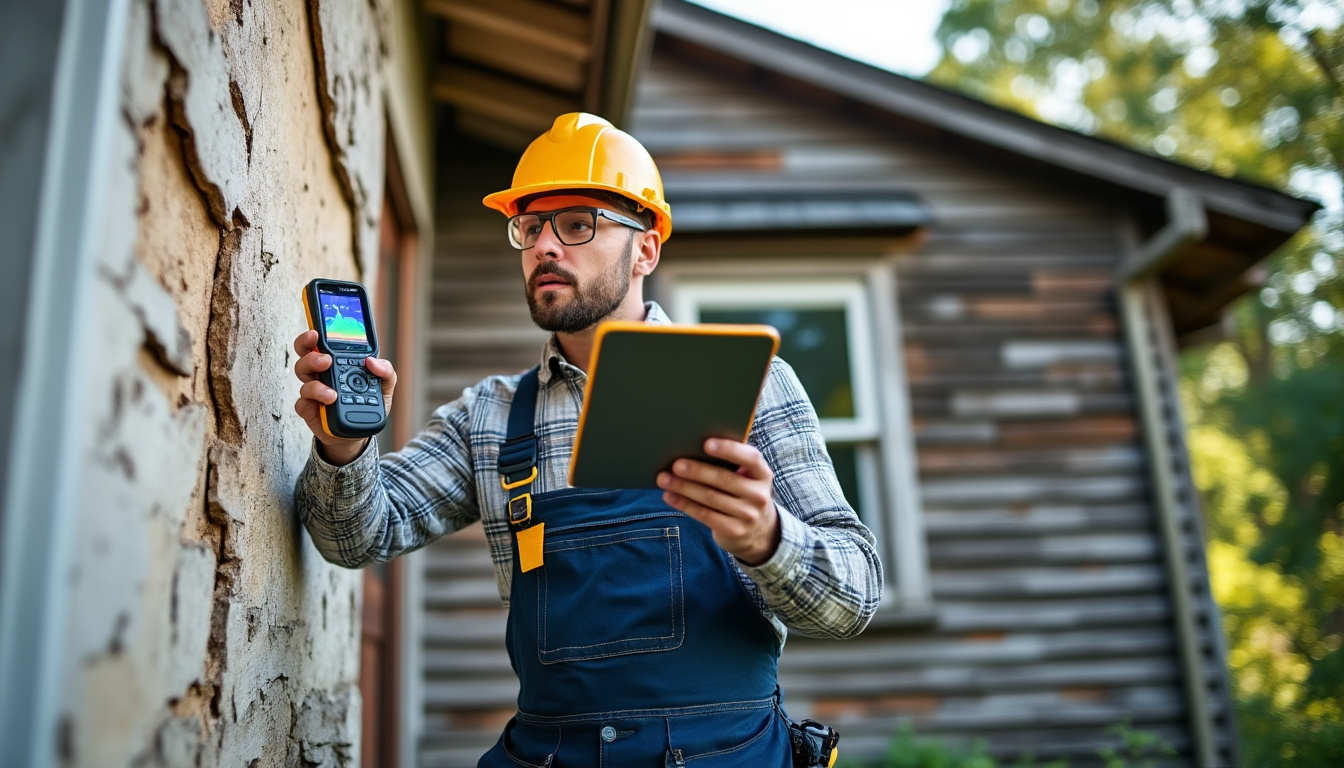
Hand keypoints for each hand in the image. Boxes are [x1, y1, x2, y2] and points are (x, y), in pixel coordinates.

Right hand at [292, 329, 396, 464]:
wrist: (359, 434)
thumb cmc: (368, 404)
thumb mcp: (384, 386)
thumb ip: (385, 371)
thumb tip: (373, 361)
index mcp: (337, 363)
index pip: (320, 344)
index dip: (313, 336)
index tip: (316, 332)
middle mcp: (322, 374)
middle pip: (305, 357)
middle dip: (310, 355)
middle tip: (325, 360)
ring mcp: (313, 391)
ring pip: (304, 380)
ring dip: (316, 385)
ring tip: (332, 393)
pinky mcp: (309, 410)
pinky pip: (302, 403)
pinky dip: (312, 404)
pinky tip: (326, 405)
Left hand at [657, 438, 780, 565]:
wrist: (758, 532)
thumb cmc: (743, 493)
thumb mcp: (746, 479)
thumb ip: (730, 464)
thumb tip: (692, 448)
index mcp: (762, 474)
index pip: (751, 458)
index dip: (729, 449)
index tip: (706, 443)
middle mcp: (759, 495)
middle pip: (724, 479)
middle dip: (697, 471)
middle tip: (675, 464)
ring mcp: (748, 515)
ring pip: (710, 497)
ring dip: (684, 487)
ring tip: (664, 479)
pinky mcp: (733, 531)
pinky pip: (704, 515)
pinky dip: (684, 504)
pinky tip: (669, 496)